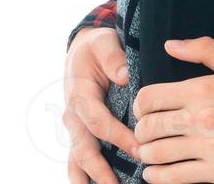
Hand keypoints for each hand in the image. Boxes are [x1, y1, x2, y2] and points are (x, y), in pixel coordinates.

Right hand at [65, 26, 141, 183]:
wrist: (82, 50)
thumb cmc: (97, 47)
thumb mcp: (103, 43)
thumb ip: (113, 59)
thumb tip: (125, 76)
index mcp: (80, 95)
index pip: (99, 122)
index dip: (118, 138)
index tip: (139, 149)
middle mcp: (74, 116)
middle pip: (84, 149)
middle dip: (100, 171)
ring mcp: (75, 127)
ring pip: (77, 160)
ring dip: (89, 179)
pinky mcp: (80, 133)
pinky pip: (79, 158)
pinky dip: (87, 175)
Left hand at [133, 37, 213, 183]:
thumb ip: (205, 50)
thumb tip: (171, 45)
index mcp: (204, 89)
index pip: (149, 98)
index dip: (141, 103)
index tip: (147, 108)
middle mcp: (201, 119)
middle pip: (148, 127)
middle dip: (142, 129)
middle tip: (148, 130)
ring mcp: (209, 148)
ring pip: (156, 154)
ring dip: (146, 153)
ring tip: (150, 151)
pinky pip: (174, 178)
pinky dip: (157, 177)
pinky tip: (155, 172)